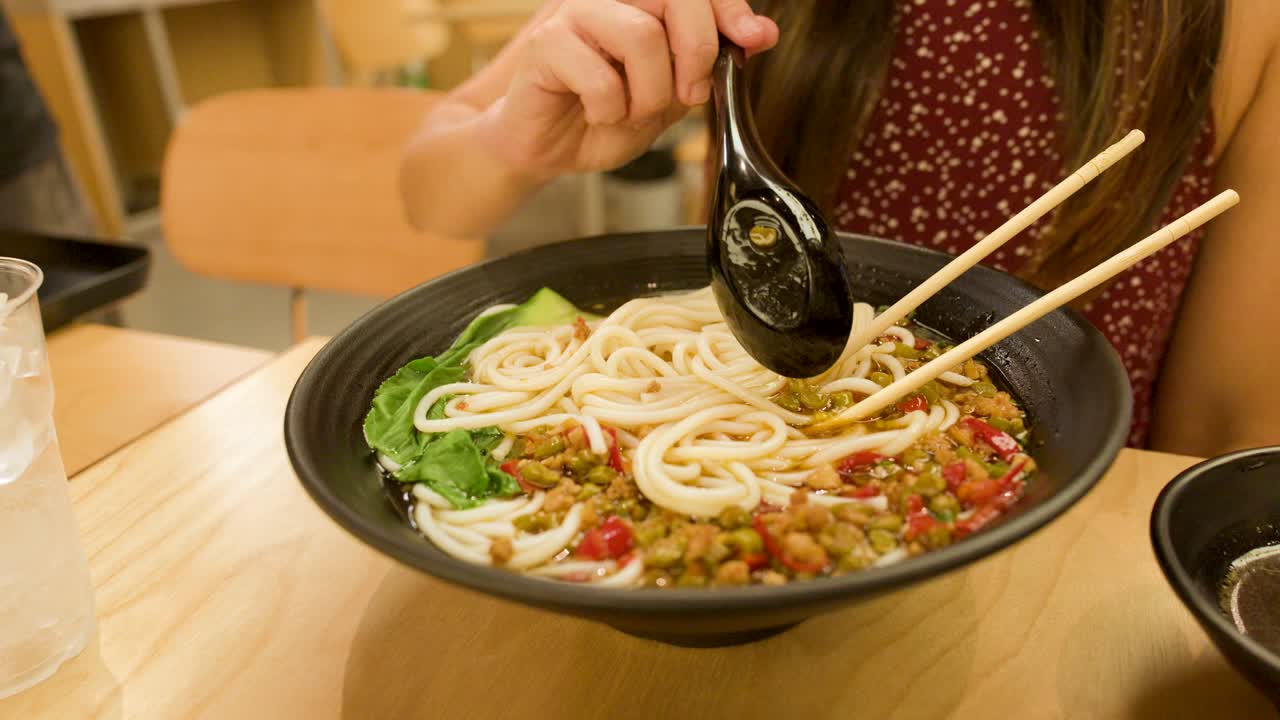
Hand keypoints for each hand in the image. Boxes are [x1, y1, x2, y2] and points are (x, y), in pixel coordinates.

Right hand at [481, 0, 778, 180]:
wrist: (549, 149)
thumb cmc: (604, 116)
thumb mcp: (672, 96)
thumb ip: (710, 63)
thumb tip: (762, 35)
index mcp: (644, 3)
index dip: (730, 8)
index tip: (754, 38)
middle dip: (696, 52)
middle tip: (690, 95)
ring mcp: (577, 15)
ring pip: (641, 35)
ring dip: (649, 92)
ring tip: (633, 112)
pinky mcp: (547, 45)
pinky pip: (599, 76)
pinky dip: (610, 109)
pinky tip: (599, 115)